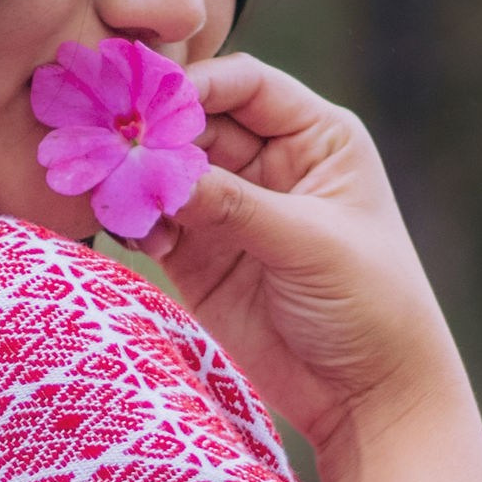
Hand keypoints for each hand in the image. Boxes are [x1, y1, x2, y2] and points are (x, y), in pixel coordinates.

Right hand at [139, 53, 460, 463]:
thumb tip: (159, 170)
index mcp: (314, 137)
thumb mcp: (309, 244)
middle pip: (194, 124)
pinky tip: (136, 238)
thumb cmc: (371, 304)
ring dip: (136, 180)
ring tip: (113, 195)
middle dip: (153, 135)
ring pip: (166, 173)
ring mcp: (230, 210)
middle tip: (110, 148)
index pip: (244, 85)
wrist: (368, 396)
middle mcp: (268, 162)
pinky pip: (153, 223)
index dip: (195, 88)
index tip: (148, 105)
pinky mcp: (200, 257)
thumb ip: (234, 205)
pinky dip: (136, 224)